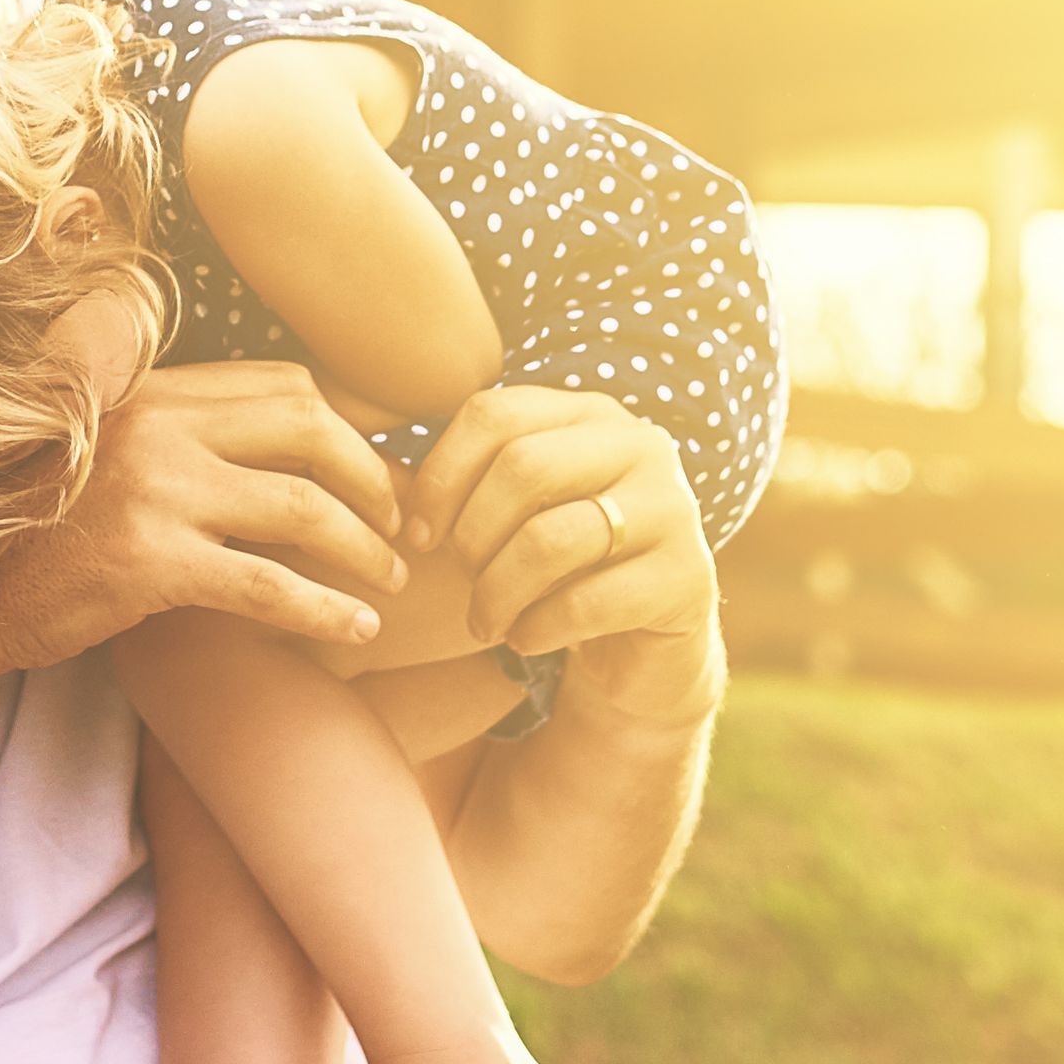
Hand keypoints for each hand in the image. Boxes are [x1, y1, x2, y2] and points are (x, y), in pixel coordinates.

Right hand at [0, 357, 409, 679]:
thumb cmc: (39, 533)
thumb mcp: (106, 454)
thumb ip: (182, 436)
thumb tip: (291, 446)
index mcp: (150, 390)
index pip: (281, 382)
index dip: (347, 423)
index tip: (379, 466)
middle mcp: (156, 425)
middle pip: (308, 427)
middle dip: (373, 475)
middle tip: (403, 521)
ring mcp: (154, 490)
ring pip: (302, 504)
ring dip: (364, 544)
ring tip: (392, 577)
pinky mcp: (150, 563)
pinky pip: (267, 583)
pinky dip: (327, 607)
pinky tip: (359, 627)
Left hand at [410, 388, 716, 720]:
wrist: (645, 649)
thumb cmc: (560, 572)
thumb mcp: (516, 515)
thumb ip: (464, 484)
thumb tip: (376, 479)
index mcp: (592, 414)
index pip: (494, 414)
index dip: (441, 475)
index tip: (419, 535)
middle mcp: (643, 446)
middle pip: (522, 468)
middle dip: (471, 535)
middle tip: (461, 579)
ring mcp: (676, 509)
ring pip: (550, 539)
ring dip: (496, 591)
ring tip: (484, 620)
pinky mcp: (687, 579)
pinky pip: (584, 602)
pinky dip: (536, 629)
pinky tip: (526, 639)